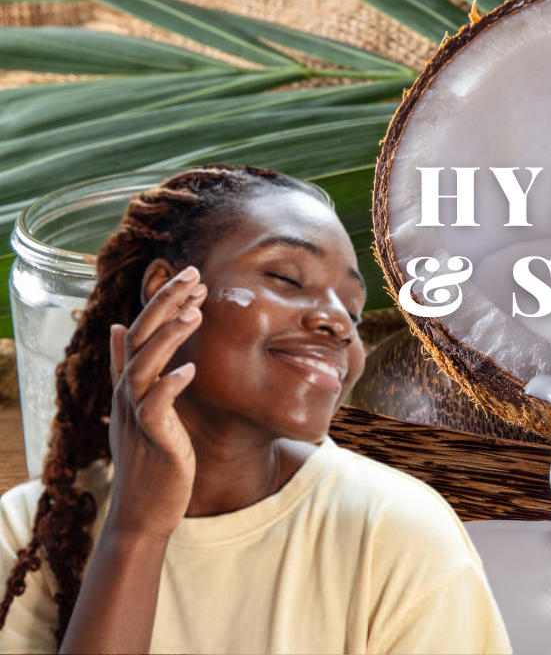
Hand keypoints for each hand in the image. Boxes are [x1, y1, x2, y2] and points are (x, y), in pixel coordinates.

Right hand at [106, 265, 207, 540]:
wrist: (143, 511)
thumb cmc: (148, 458)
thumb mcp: (139, 407)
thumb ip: (129, 367)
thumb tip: (119, 326)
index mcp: (129, 383)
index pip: (141, 330)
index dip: (163, 302)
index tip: (193, 278)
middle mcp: (128, 394)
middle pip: (141, 338)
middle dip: (166, 303)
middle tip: (194, 274)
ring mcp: (136, 416)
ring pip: (144, 366)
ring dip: (168, 337)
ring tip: (195, 312)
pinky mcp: (151, 438)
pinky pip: (155, 407)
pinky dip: (169, 385)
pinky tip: (190, 369)